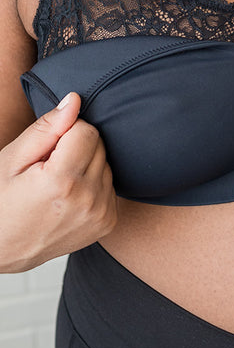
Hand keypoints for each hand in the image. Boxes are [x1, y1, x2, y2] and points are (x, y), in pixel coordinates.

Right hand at [0, 93, 117, 272]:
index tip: (47, 150)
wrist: (3, 248)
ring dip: (86, 167)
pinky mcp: (107, 222)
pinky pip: (110, 185)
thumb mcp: (13, 159)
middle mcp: (88, 199)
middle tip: (49, 168)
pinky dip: (93, 185)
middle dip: (77, 148)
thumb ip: (47, 128)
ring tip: (58, 185)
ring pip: (106, 164)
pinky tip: (70, 197)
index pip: (87, 130)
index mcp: (63, 181)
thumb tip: (75, 100)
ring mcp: (100, 214)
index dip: (65, 133)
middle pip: (100, 146)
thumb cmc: (2, 200)